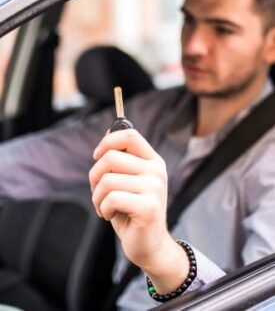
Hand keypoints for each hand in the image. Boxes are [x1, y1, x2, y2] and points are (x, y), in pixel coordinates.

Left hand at [89, 129, 189, 293]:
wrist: (150, 246)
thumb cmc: (132, 211)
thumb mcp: (126, 180)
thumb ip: (121, 158)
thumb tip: (107, 132)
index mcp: (153, 161)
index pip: (129, 135)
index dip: (107, 141)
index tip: (97, 156)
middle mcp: (157, 171)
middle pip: (111, 157)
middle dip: (94, 176)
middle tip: (98, 192)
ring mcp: (155, 188)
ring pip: (107, 180)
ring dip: (97, 197)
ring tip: (104, 207)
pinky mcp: (148, 207)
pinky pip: (111, 198)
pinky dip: (103, 208)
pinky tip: (110, 215)